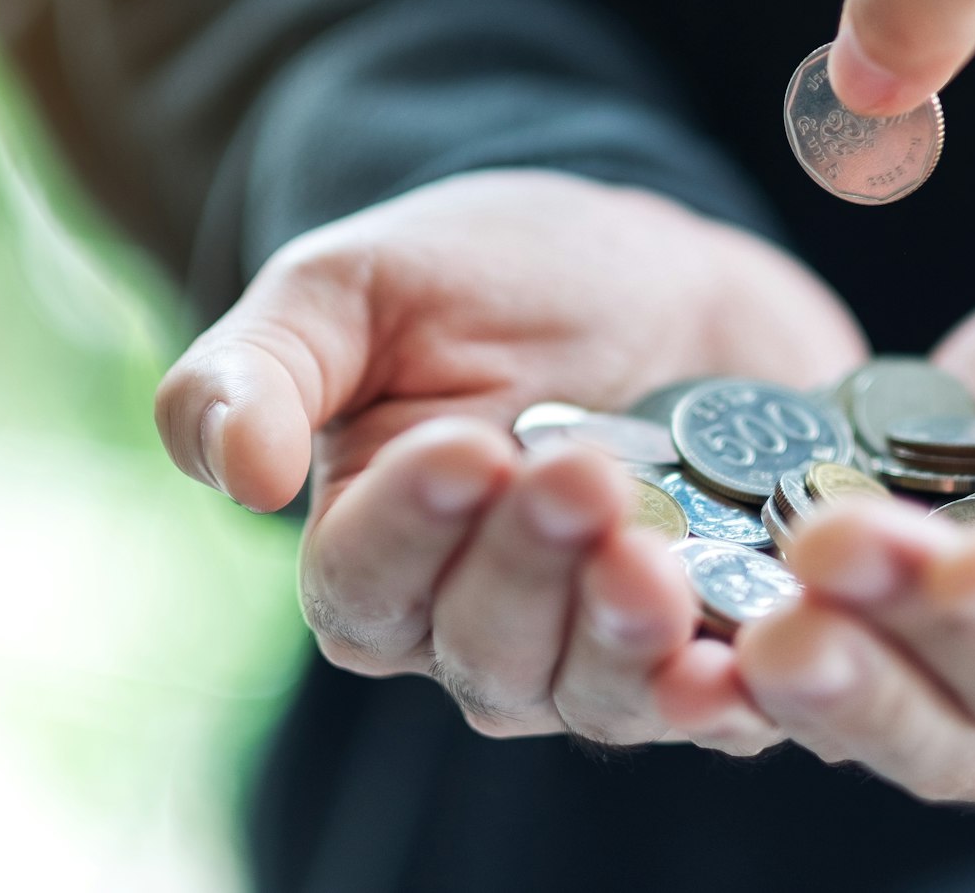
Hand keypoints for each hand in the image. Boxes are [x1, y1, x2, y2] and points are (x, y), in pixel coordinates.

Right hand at [155, 170, 864, 744]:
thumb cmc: (483, 273)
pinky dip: (728, 699)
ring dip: (620, 636)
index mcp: (375, 545)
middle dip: (531, 568)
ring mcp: (595, 645)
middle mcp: (475, 623)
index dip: (410, 532)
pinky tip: (741, 665)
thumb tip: (232, 472)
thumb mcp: (354, 286)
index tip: (464, 449)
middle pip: (483, 650)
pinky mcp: (710, 642)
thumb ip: (263, 369)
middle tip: (578, 476)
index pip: (364, 584)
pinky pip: (714, 708)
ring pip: (590, 692)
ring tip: (653, 560)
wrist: (648, 266)